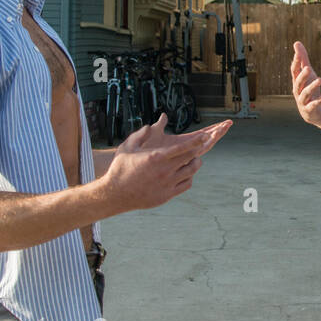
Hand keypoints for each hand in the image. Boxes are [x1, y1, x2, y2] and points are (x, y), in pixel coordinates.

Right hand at [101, 120, 231, 210]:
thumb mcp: (127, 147)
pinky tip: (186, 174)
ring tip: (194, 160)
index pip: (183, 147)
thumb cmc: (120, 168)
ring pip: (191, 172)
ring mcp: (167, 184)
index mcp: (156, 157)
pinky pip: (186, 184)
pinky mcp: (167, 195)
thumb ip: (140, 134)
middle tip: (201, 146)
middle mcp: (164, 171)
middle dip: (197, 151)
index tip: (205, 136)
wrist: (115, 194)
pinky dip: (189, 177)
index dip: (197, 141)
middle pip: (190, 158)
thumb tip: (151, 125)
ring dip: (195, 164)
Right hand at [291, 40, 320, 126]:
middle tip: (308, 68)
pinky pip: (313, 105)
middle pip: (298, 82)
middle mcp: (297, 90)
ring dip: (312, 86)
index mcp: (297, 81)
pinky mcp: (309, 109)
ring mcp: (302, 101)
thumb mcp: (308, 73)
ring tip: (320, 79)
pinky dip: (319, 100)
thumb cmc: (309, 88)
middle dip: (303, 75)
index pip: (294, 71)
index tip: (297, 54)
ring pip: (305, 93)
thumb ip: (303, 59)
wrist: (313, 111)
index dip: (295, 63)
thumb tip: (296, 43)